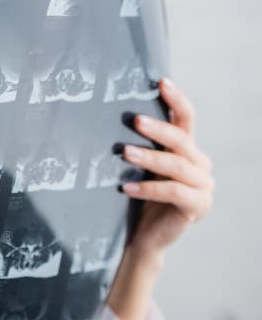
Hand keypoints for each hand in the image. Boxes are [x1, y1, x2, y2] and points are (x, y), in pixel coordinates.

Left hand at [120, 77, 214, 256]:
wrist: (144, 237)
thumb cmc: (139, 199)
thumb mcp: (141, 168)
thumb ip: (141, 145)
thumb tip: (117, 115)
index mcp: (188, 150)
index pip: (187, 119)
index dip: (176, 100)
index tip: (161, 81)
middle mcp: (200, 165)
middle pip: (182, 141)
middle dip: (158, 129)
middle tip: (134, 120)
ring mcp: (203, 187)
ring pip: (178, 166)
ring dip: (150, 157)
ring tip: (125, 152)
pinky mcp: (197, 207)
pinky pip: (174, 192)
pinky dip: (149, 188)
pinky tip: (127, 188)